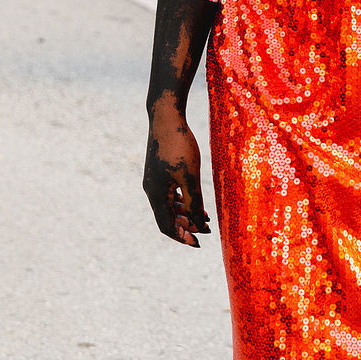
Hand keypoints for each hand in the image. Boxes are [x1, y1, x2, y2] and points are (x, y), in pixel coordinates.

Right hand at [143, 105, 210, 245]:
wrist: (166, 117)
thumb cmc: (179, 146)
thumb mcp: (190, 177)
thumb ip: (194, 202)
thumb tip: (199, 224)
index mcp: (156, 194)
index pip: (166, 225)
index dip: (182, 236)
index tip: (198, 243)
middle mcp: (152, 190)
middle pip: (168, 217)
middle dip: (187, 226)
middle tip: (208, 230)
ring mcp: (154, 180)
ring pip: (170, 205)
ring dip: (186, 214)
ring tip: (207, 218)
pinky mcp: (160, 171)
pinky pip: (171, 193)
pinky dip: (183, 200)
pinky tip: (197, 200)